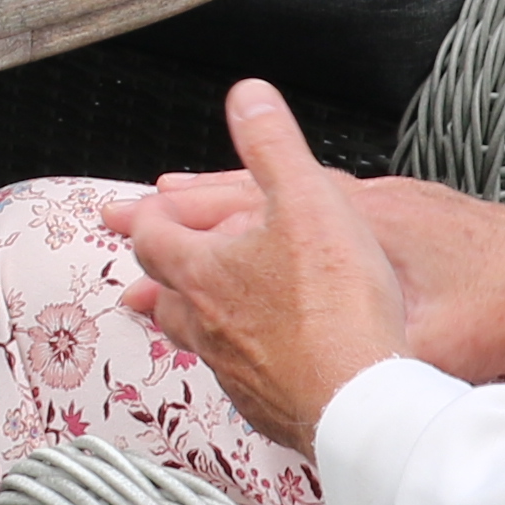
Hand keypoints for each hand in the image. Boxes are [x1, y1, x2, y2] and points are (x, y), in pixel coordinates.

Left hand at [122, 83, 420, 446]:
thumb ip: (272, 146)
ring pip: (195, 340)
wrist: (358, 400)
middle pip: (164, 294)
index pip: (153, 236)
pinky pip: (238, 378)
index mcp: (204, 271)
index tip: (146, 206)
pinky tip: (261, 357)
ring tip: (196, 311)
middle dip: (161, 272)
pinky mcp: (265, 405)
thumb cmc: (334, 306)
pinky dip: (240, 359)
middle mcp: (206, 325)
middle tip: (155, 262)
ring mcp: (233, 371)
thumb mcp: (307, 199)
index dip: (149, 216)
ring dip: (192, 318)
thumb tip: (247, 99)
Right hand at [126, 163, 504, 388]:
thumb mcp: (433, 343)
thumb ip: (373, 353)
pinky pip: (317, 208)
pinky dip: (273, 214)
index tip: (131, 228)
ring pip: (284, 199)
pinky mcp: (407, 216)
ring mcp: (383, 207)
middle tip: (121, 216)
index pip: (249, 211)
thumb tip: (311, 380)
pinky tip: (266, 230)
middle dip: (184, 208)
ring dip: (226, 207)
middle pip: (252, 196)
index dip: (185, 224)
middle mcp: (360, 205)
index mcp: (353, 228)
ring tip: (172, 210)